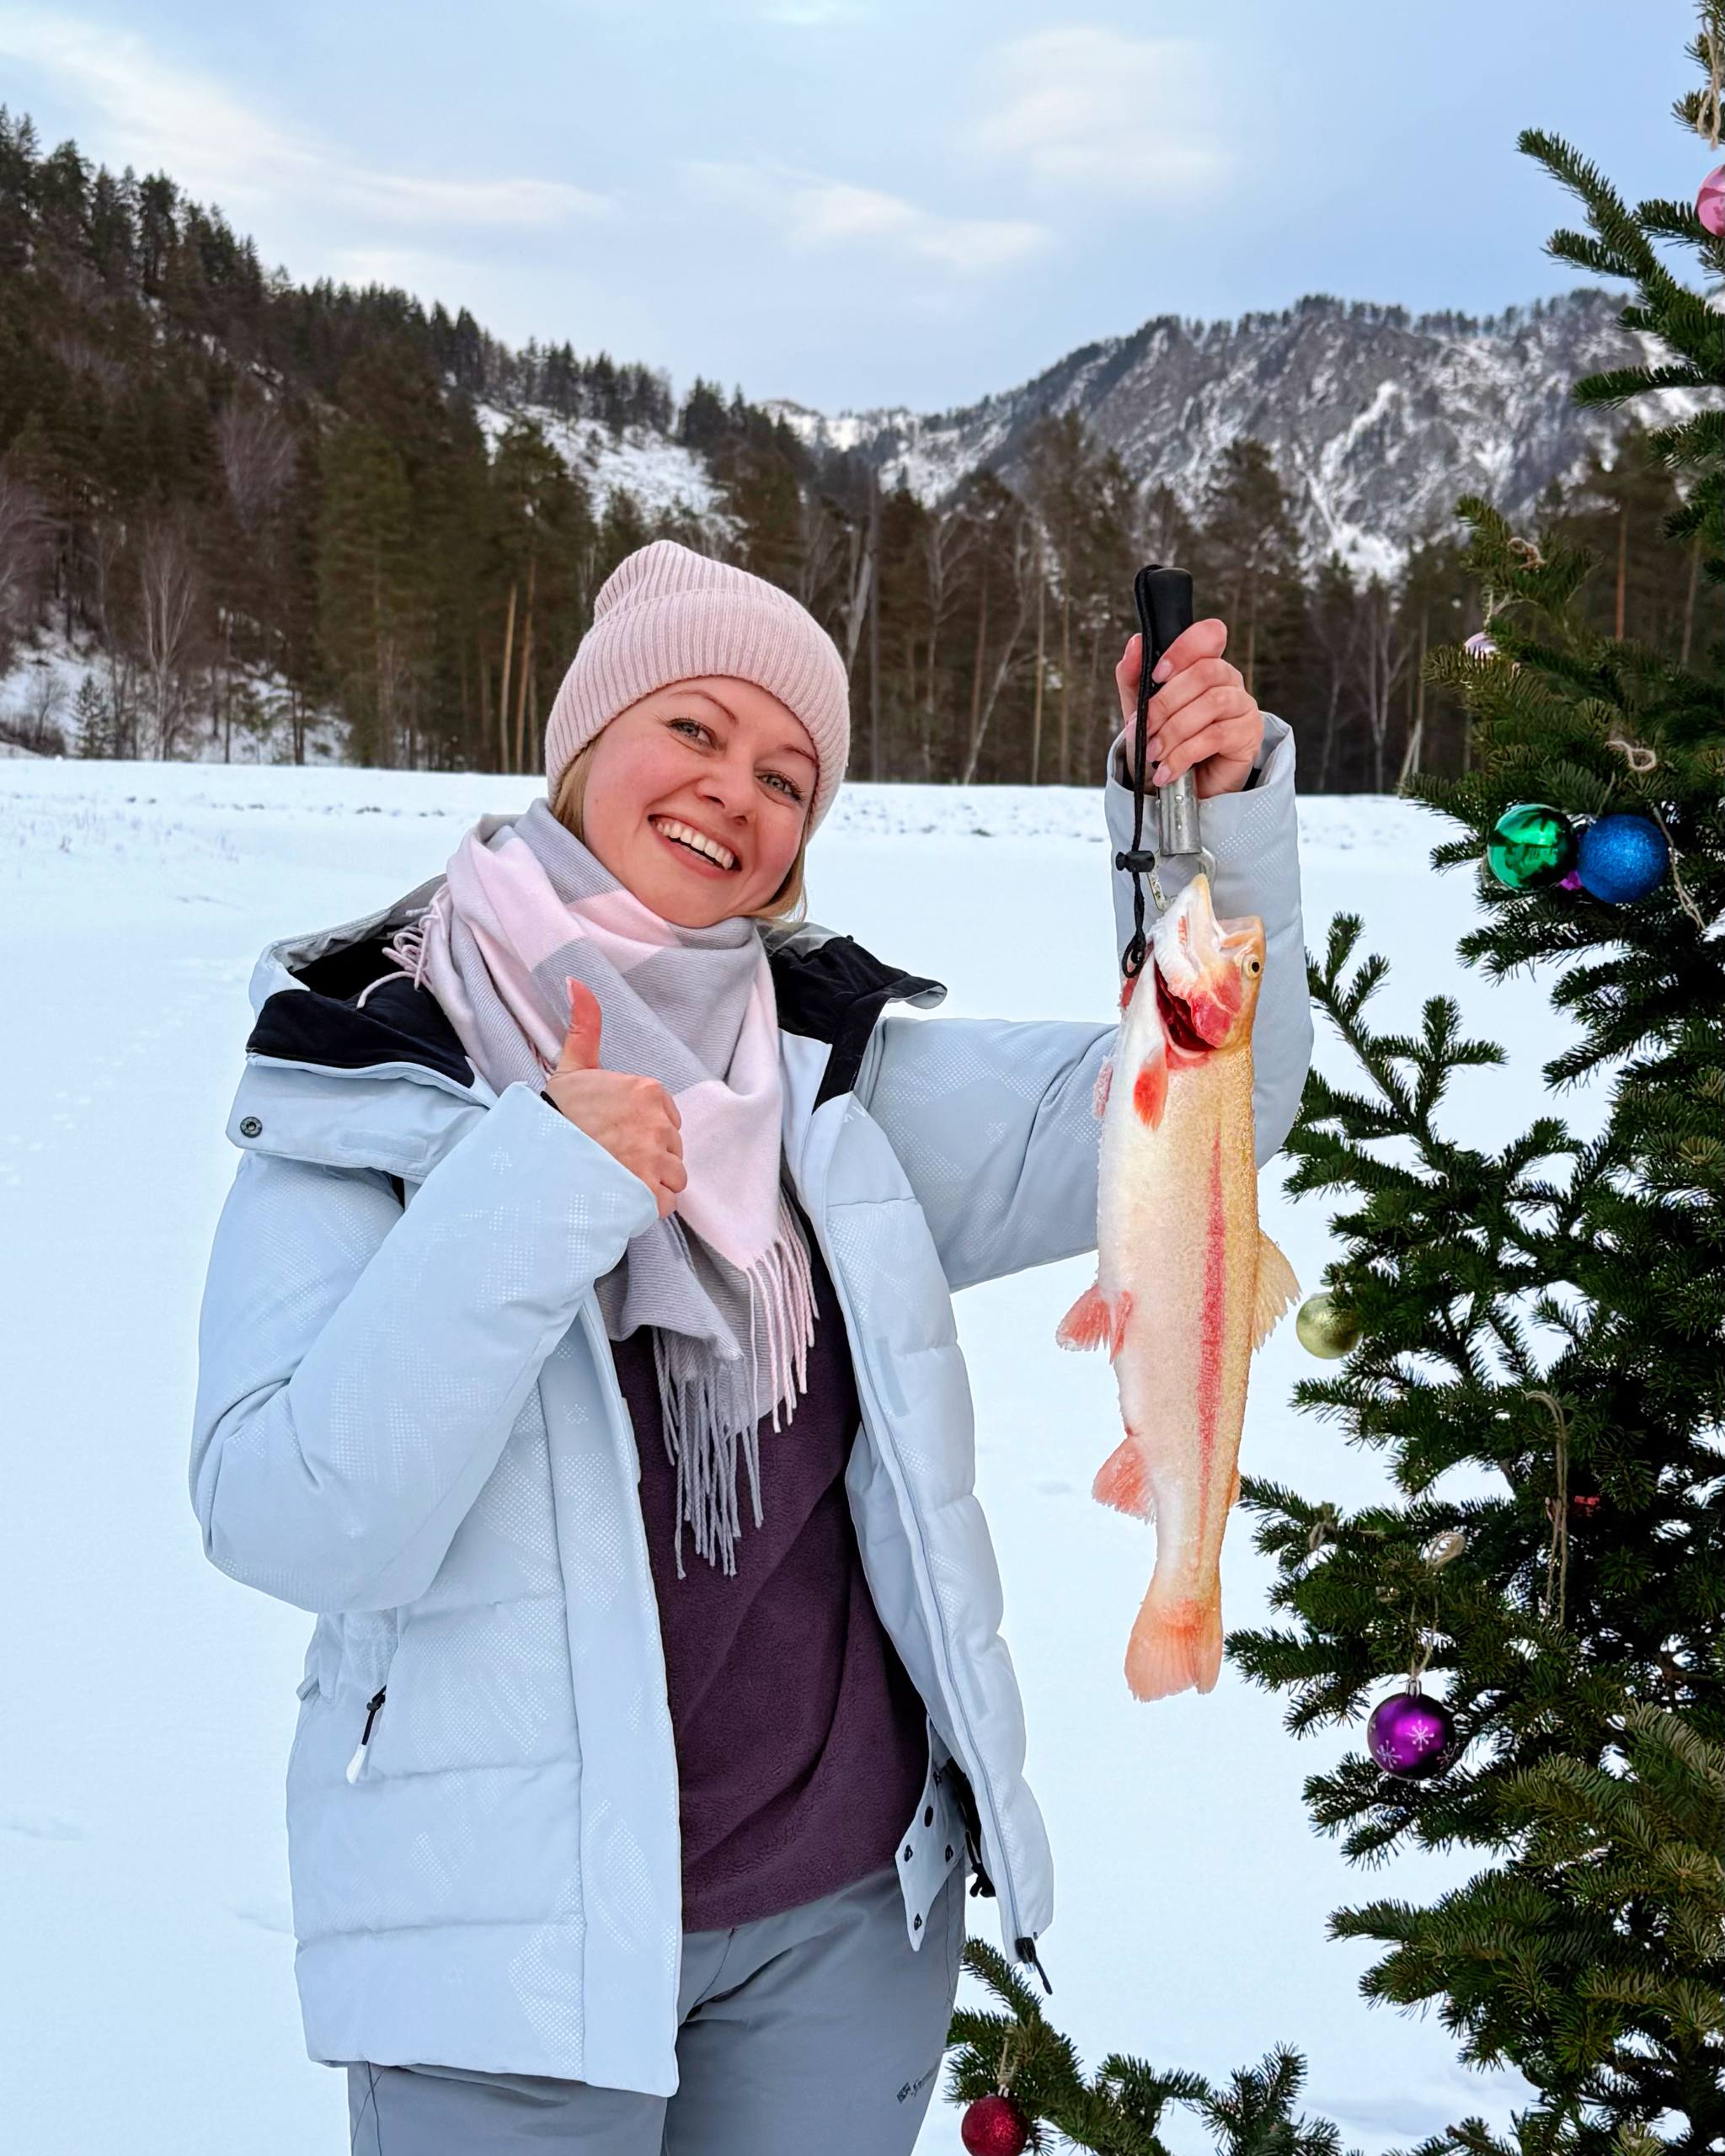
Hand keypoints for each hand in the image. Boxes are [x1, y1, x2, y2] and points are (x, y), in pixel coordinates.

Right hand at [543, 979, 687, 1218]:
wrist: (538, 1158)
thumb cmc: (556, 1114)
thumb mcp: (572, 1066)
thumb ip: (585, 1025)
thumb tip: (577, 981)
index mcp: (647, 1091)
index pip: (667, 1118)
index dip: (644, 1130)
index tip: (616, 1134)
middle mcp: (658, 1124)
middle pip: (671, 1147)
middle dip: (648, 1156)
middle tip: (612, 1158)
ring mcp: (655, 1160)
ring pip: (672, 1176)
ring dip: (650, 1181)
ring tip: (617, 1178)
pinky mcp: (649, 1193)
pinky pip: (664, 1202)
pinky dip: (646, 1205)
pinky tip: (620, 1196)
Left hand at [1114, 619, 1262, 798]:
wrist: (1180, 787)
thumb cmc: (1165, 741)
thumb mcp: (1140, 709)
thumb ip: (1134, 677)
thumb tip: (1135, 644)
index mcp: (1204, 664)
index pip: (1208, 636)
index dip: (1184, 649)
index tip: (1157, 675)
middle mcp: (1228, 680)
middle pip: (1204, 672)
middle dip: (1166, 703)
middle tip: (1143, 729)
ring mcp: (1243, 706)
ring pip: (1212, 703)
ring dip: (1174, 730)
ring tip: (1153, 753)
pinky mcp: (1248, 735)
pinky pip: (1216, 736)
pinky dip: (1184, 753)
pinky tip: (1167, 769)